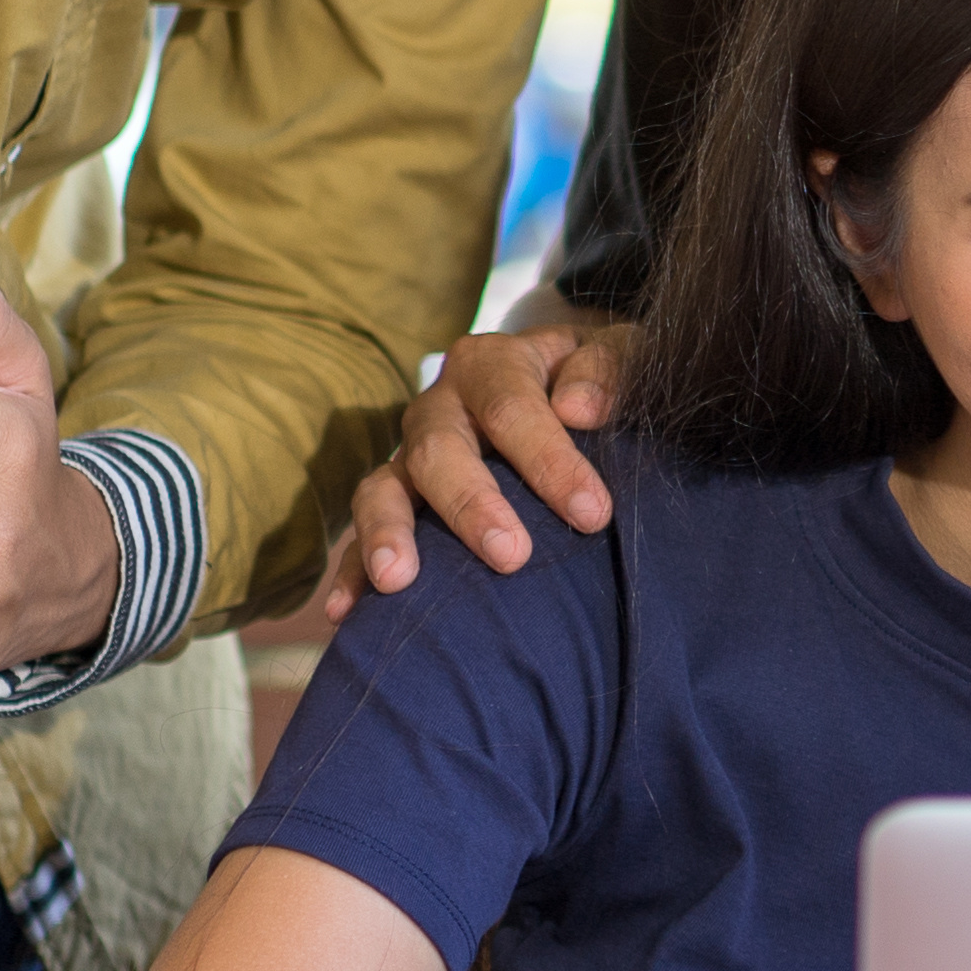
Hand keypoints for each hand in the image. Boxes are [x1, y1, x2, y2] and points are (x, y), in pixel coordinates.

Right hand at [319, 319, 636, 609]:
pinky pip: (361, 536)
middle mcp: (441, 408)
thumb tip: (579, 408)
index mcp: (493, 365)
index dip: (549, 460)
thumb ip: (609, 370)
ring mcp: (410, 457)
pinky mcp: (396, 502)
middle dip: (472, 505)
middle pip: (439, 450)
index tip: (592, 513)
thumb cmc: (598, 383)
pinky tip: (348, 615)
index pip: (512, 407)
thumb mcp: (622, 355)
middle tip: (511, 557)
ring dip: (388, 534)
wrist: (570, 388)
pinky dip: (351, 573)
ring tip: (398, 581)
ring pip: (383, 489)